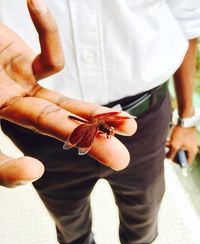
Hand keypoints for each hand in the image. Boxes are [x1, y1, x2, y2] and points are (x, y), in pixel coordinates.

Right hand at [0, 0, 136, 186]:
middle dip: (87, 143)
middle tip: (120, 162)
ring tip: (128, 126)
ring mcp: (19, 88)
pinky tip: (34, 3)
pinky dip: (47, 31)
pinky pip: (49, 61)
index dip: (8, 170)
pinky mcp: (26, 65)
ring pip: (63, 105)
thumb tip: (19, 133)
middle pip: (50, 129)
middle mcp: (6, 107)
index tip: (34, 171)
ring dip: (96, 114)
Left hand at [166, 126, 197, 164]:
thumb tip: (168, 159)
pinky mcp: (186, 138)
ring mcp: (190, 143)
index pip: (186, 162)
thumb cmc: (181, 132)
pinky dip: (174, 143)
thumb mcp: (174, 145)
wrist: (184, 119)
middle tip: (168, 150)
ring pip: (179, 149)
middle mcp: (192, 148)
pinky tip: (168, 140)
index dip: (178, 162)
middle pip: (182, 155)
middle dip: (173, 153)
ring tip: (166, 144)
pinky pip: (180, 143)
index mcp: (192, 151)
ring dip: (172, 148)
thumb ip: (171, 154)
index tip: (172, 158)